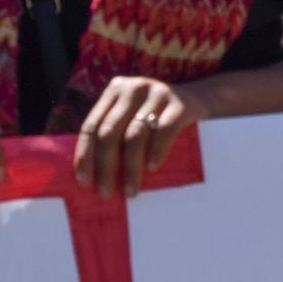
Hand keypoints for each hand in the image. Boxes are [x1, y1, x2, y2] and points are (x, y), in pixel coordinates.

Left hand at [73, 76, 204, 199]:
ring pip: (135, 134)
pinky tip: (152, 168)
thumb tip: (90, 177)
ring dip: (130, 167)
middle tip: (106, 193)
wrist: (198, 100)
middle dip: (105, 166)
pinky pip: (164, 130)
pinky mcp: (180, 103)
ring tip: (131, 191)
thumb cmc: (156, 117)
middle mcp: (133, 88)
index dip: (85, 155)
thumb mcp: (131, 115)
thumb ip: (113, 133)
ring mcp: (158, 93)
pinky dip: (156, 151)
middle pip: (110, 132)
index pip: (91, 125)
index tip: (84, 182)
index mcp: (114, 90)